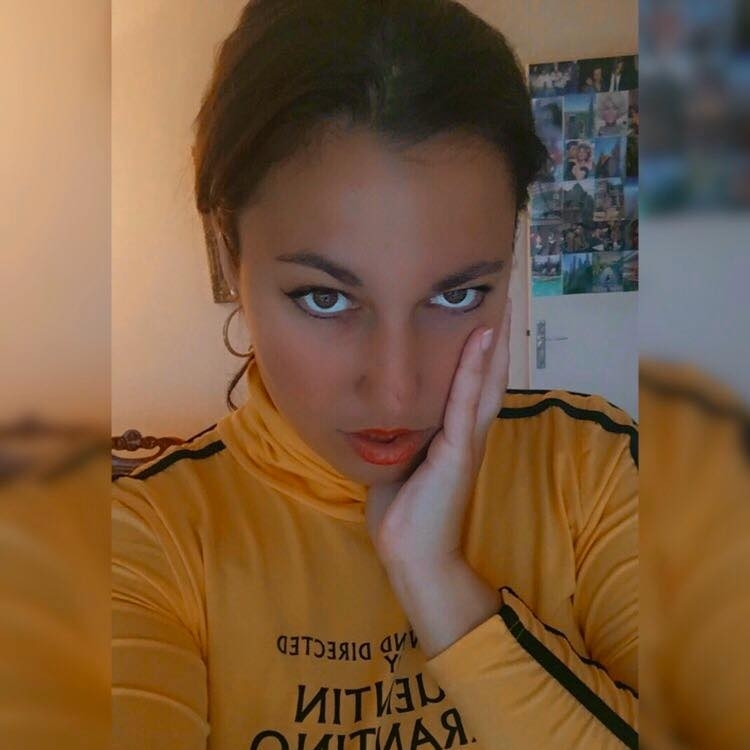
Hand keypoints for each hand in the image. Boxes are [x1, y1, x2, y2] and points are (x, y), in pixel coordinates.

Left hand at [365, 300, 511, 571]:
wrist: (411, 554)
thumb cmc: (403, 513)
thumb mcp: (401, 461)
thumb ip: (402, 435)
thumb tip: (384, 412)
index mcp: (453, 436)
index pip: (470, 386)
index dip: (478, 353)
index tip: (480, 317)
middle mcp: (466, 434)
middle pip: (486, 378)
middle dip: (494, 340)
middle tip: (500, 297)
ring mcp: (466, 441)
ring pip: (484, 383)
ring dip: (493, 344)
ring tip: (500, 305)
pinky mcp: (458, 452)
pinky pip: (465, 403)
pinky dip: (474, 370)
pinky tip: (482, 340)